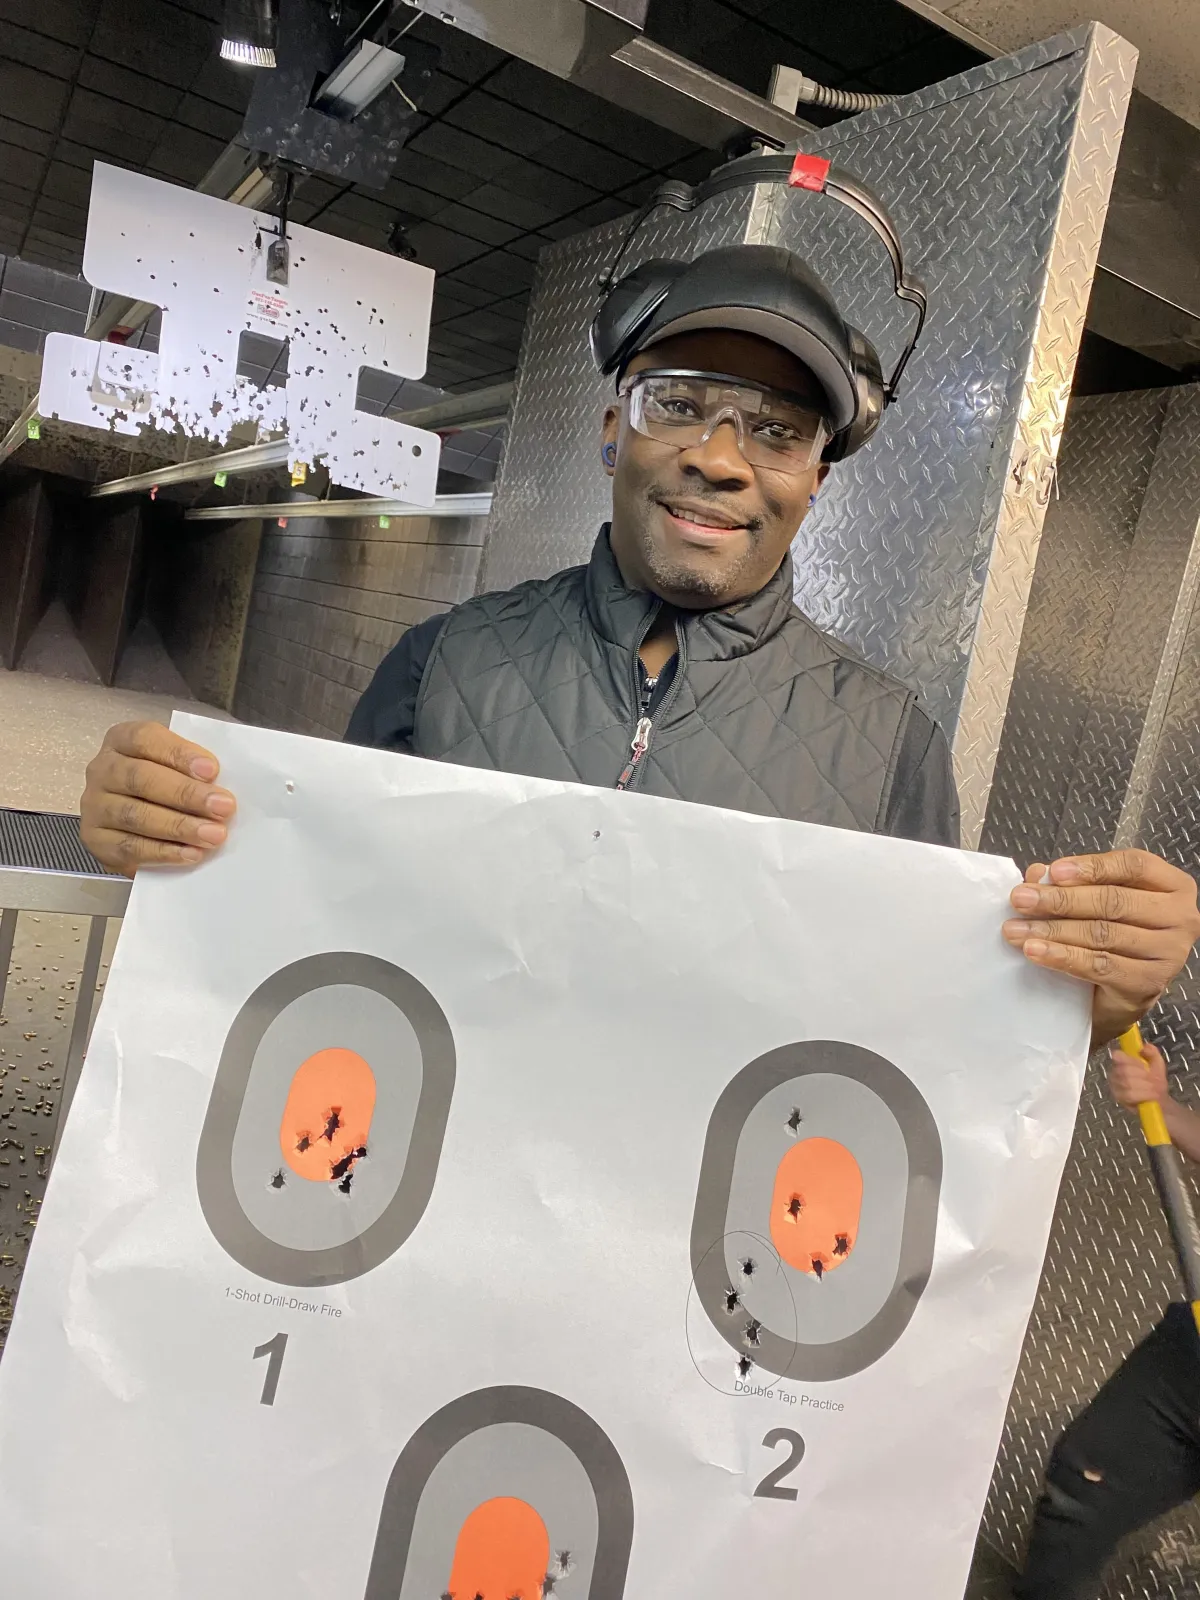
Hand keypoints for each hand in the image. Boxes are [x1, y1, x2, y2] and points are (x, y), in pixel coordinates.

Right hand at [80, 721, 235, 876]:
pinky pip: (129, 847)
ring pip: (135, 814)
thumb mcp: (178, 766)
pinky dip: (163, 852)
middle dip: (186, 794)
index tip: (213, 771)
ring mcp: (95, 806)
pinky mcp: (96, 840)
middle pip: (141, 778)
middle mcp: (103, 770)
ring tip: (213, 835)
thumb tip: (221, 786)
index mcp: (122, 740)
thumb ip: (194, 768)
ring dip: (178, 826)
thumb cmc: (166, 786)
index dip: (179, 754)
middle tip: (223, 808)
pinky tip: (190, 853)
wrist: (137, 827)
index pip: (145, 739)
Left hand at [1001, 850, 1199, 1047]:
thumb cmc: (1111, 936)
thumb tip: (1036, 873)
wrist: (1118, 993)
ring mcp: (1169, 953)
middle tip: (1020, 900)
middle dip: (1060, 900)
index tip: (1052, 872)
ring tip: (1016, 929)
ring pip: (1102, 934)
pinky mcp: (1149, 984)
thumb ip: (1070, 883)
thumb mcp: (1095, 902)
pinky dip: (1063, 957)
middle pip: (1113, 901)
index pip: (1133, 865)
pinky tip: (1035, 952)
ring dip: (1053, 930)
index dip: (1091, 867)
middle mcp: (1180, 917)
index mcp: (1172, 886)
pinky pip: (1100, 966)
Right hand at [1108, 1041, 1169, 1109]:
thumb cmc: (1155, 1080)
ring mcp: (1115, 1086)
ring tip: (1155, 1089)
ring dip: (1145, 1086)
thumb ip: (1152, 1052)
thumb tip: (1143, 1047)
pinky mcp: (1119, 1099)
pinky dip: (1143, 1095)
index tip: (1145, 1065)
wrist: (1159, 1100)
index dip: (1131, 1060)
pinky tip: (1151, 1095)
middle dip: (1143, 1075)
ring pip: (1127, 1083)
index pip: (1117, 1055)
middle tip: (1154, 1079)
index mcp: (1121, 1061)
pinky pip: (1129, 1095)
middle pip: (1125, 1070)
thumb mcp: (1157, 1063)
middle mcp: (1114, 1072)